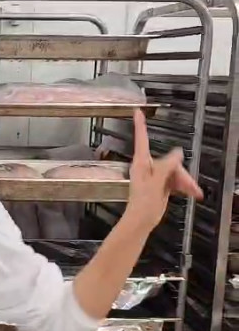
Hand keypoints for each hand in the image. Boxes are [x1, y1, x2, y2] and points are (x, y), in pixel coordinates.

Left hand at [125, 109, 202, 229]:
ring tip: (194, 192)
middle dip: (181, 172)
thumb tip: (177, 152)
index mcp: (141, 162)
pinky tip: (192, 192)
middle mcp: (147, 166)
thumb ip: (166, 166)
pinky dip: (183, 185)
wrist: (141, 220)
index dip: (140, 124)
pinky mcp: (160, 184)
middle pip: (169, 161)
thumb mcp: (156, 182)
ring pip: (175, 171)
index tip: (137, 111)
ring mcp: (154, 175)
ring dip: (185, 181)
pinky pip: (175, 180)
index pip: (142, 138)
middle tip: (190, 185)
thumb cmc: (143, 202)